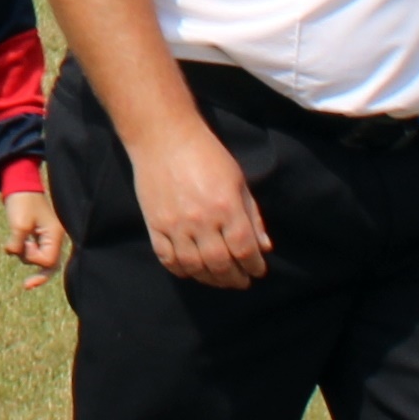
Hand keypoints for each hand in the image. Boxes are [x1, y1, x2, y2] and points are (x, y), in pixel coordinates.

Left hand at [4, 181, 66, 284]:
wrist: (19, 184)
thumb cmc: (21, 202)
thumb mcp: (17, 224)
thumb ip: (18, 244)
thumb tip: (14, 253)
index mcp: (55, 234)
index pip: (49, 261)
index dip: (33, 259)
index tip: (23, 246)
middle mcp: (55, 238)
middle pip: (49, 266)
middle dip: (36, 270)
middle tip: (26, 286)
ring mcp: (47, 237)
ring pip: (36, 259)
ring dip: (23, 253)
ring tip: (15, 237)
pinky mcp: (38, 235)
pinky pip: (32, 251)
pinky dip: (21, 249)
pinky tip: (12, 244)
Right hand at [130, 119, 270, 289]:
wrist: (164, 138)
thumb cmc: (207, 155)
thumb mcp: (238, 181)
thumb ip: (252, 216)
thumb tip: (264, 248)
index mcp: (226, 207)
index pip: (245, 250)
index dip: (254, 266)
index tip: (257, 270)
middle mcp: (201, 220)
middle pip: (220, 264)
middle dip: (234, 278)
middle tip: (241, 281)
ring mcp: (175, 224)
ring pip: (194, 266)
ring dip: (210, 279)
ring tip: (219, 279)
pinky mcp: (154, 224)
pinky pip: (167, 258)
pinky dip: (181, 270)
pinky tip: (191, 270)